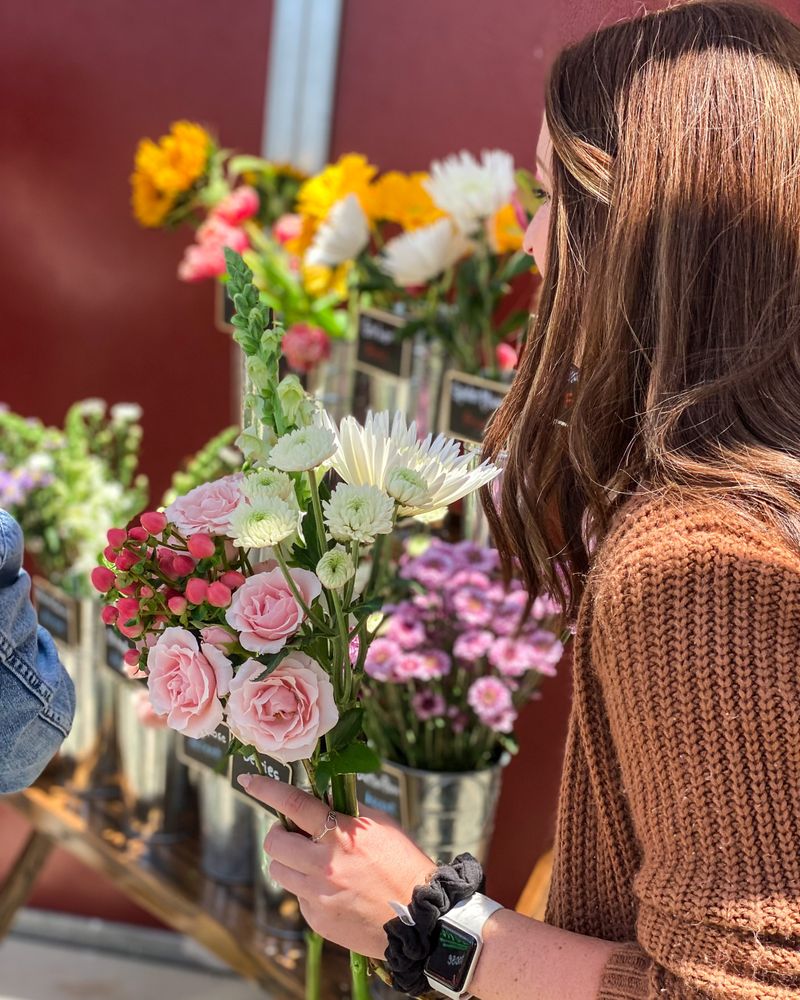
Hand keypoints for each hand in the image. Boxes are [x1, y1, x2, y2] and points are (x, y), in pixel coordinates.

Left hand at [239, 775, 435, 957]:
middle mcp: (324, 865)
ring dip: (288, 861)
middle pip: (274, 842)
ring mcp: (318, 895)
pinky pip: (298, 896)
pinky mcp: (317, 919)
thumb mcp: (379, 825)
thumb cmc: (402, 863)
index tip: (248, 781)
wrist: (418, 918)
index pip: (294, 805)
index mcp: (340, 835)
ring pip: (278, 870)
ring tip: (312, 861)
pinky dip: (307, 888)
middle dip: (279, 833)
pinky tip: (332, 888)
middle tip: (294, 833)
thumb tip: (319, 796)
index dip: (267, 790)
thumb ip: (345, 809)